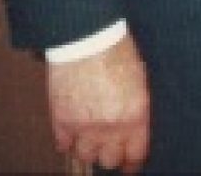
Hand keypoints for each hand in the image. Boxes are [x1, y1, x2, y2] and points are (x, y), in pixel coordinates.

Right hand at [47, 33, 150, 174]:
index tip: (129, 165)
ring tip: (89, 136)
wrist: (87, 36)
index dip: (132, 162)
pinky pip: (63, 145)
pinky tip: (71, 130)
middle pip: (109, 160)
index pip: (135, 154)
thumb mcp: (139, 79)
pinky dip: (67, 140)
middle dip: (110, 154)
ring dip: (88, 147)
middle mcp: (111, 127)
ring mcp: (84, 126)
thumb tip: (134, 126)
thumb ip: (136, 107)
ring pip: (86, 155)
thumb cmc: (116, 50)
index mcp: (135, 115)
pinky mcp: (62, 120)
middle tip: (109, 146)